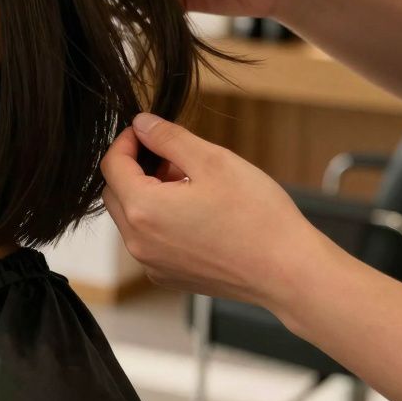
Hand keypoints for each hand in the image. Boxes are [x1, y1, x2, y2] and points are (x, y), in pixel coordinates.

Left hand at [100, 113, 328, 308]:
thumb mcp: (213, 161)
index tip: (146, 131)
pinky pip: (149, 239)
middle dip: (134, 168)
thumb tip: (141, 124)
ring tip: (189, 182)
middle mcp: (138, 242)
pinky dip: (159, 220)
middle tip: (171, 156)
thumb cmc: (258, 217)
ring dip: (147, 193)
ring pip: (131, 217)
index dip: (126, 141)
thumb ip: (168, 138)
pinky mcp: (167, 276)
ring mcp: (151, 264)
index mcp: (143, 210)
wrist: (290, 273)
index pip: (111, 165)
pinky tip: (195, 211)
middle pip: (115, 192)